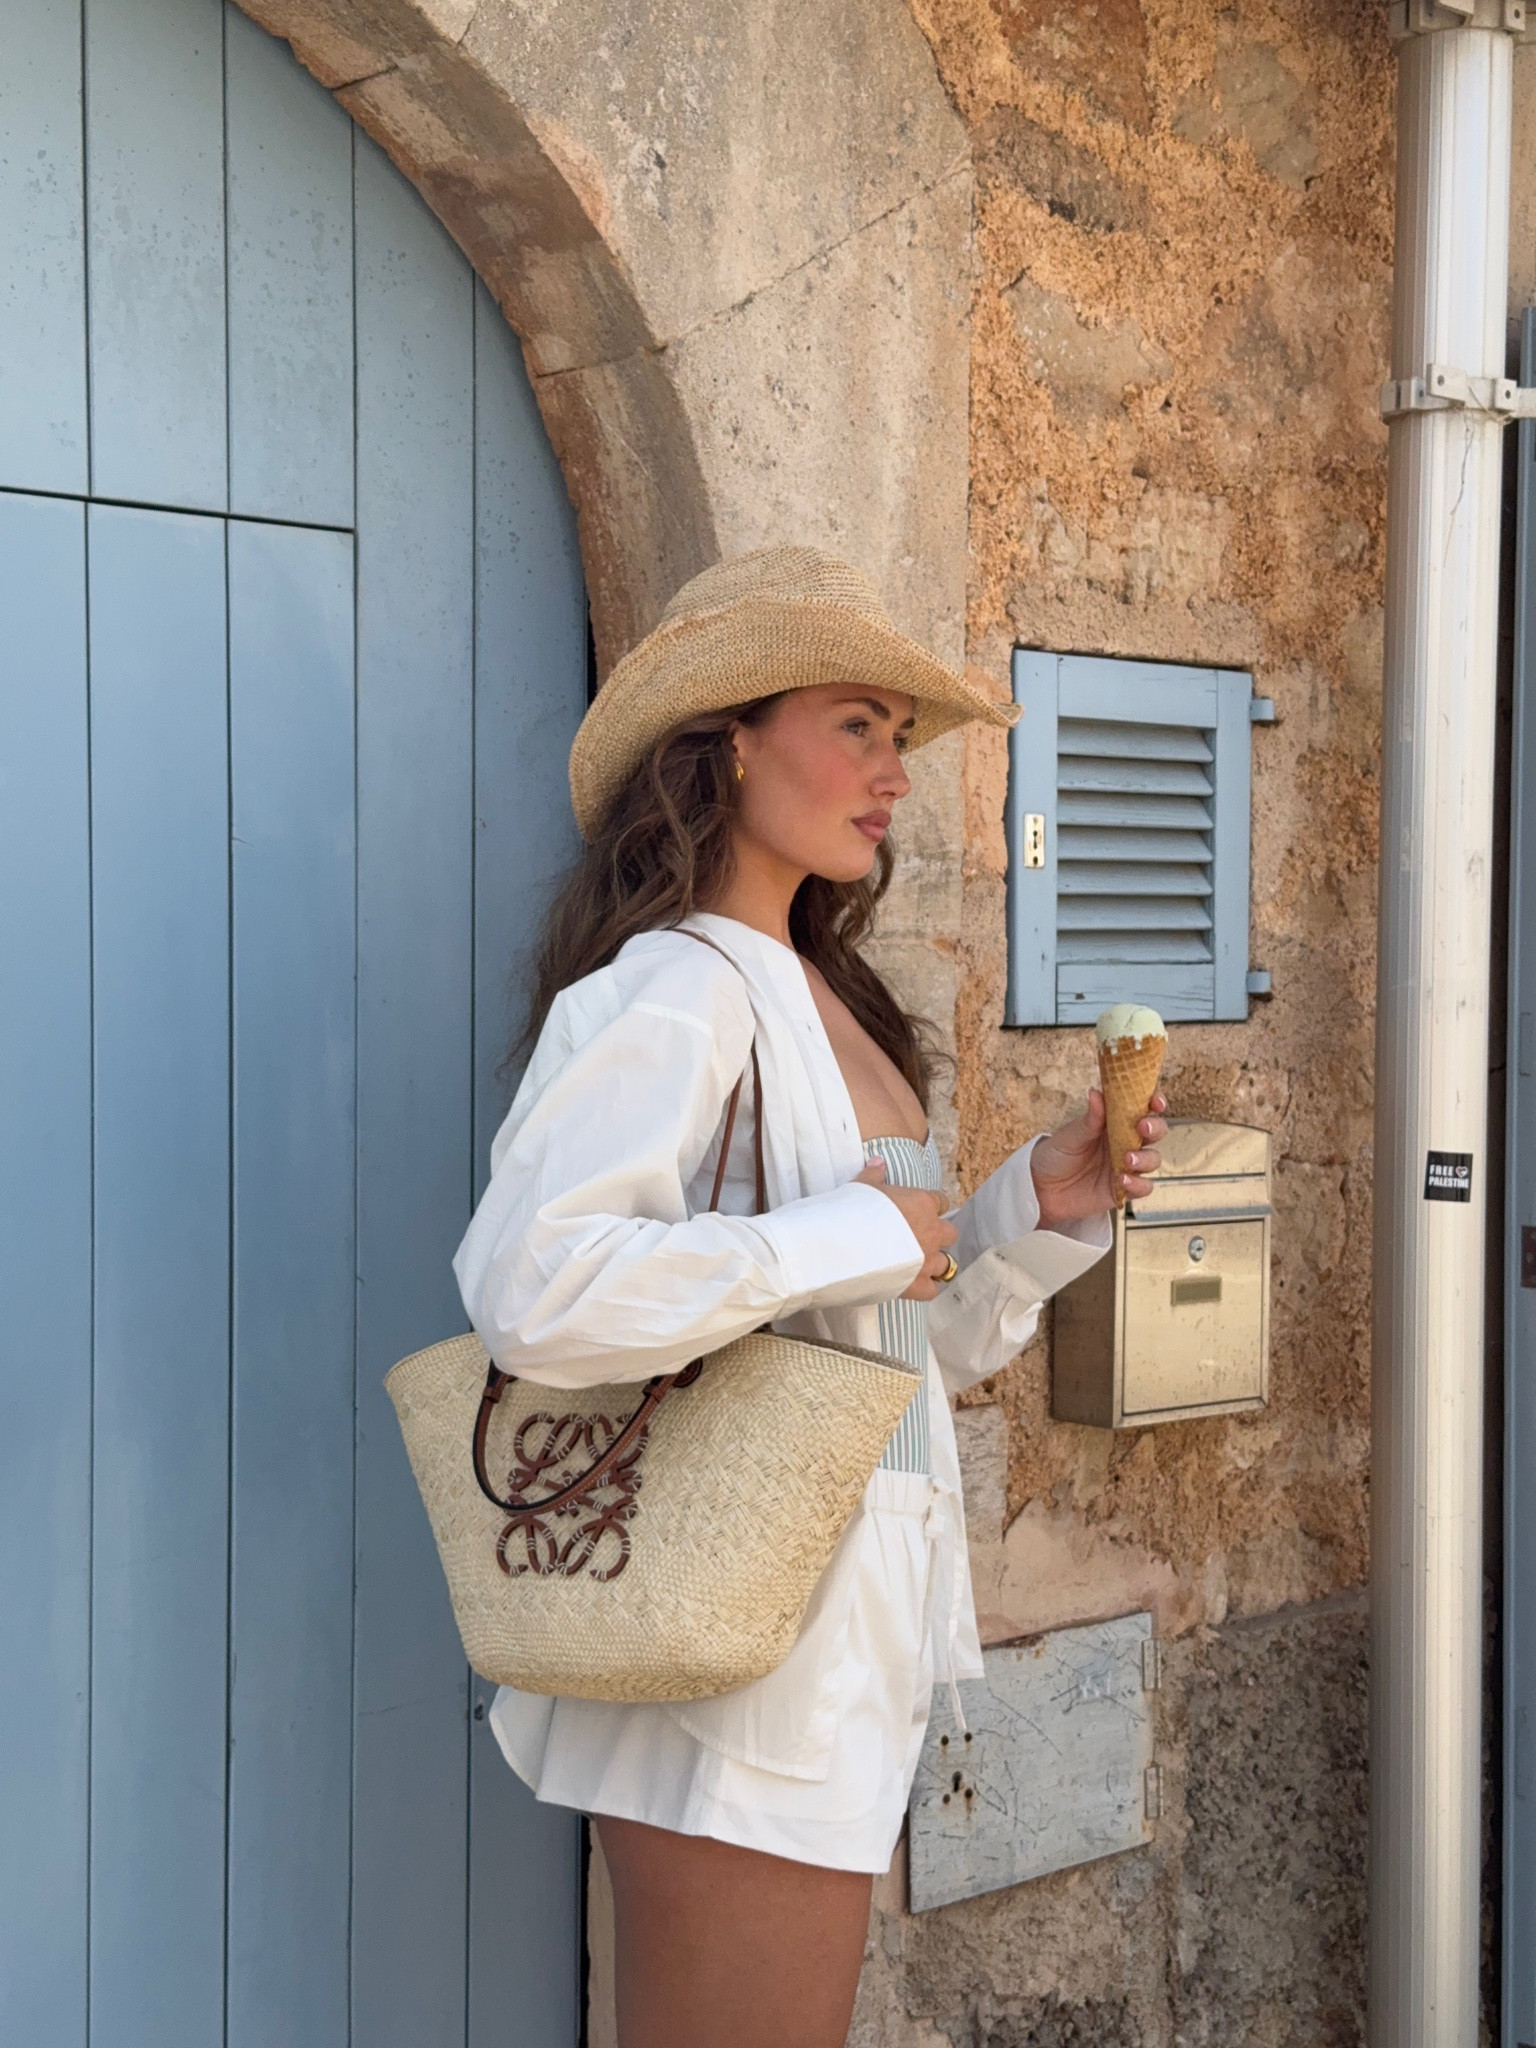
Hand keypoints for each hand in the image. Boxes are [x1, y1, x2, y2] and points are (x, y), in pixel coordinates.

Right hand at [855, 1158, 959, 1300]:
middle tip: (919, 1238)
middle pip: (950, 1233)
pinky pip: (933, 1289)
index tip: (921, 1211)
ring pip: (948, 1264)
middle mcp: (931, 1232)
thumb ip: (874, 1175)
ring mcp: (927, 1260)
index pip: (941, 1202)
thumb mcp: (861, 1186)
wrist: (842, 1245)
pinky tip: (914, 1284)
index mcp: (922, 1204)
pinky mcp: (916, 1285)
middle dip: (938, 1236)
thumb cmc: (851, 1211)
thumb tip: (878, 1162)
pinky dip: (926, 1287)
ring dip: (936, 1263)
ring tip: (920, 1264)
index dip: (932, 1207)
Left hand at [1029, 1089, 1168, 1230]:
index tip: (1155, 1102)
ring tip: (1127, 1159)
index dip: (1154, 1102)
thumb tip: (1097, 1092)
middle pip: (1155, 1132)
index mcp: (1114, 1122)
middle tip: (1142, 1127)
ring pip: (1153, 1159)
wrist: (1041, 1189)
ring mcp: (1127, 1166)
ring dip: (1145, 1158)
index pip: (1142, 1108)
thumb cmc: (1056, 1155)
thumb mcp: (1070, 1135)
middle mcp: (1125, 1141)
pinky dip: (1138, 1184)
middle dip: (1155, 1128)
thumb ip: (1090, 1119)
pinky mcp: (1124, 1189)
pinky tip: (1123, 1181)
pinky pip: (1143, 1187)